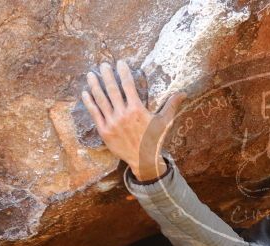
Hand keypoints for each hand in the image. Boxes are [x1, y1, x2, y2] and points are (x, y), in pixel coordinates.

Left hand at [81, 60, 185, 181]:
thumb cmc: (155, 140)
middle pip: (112, 89)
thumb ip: (172, 105)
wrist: (143, 160)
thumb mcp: (165, 122)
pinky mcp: (104, 131)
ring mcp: (112, 122)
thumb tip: (183, 93)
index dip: (123, 72)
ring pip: (101, 99)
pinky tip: (85, 93)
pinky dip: (89, 102)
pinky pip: (95, 113)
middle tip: (103, 65)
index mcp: (137, 109)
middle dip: (107, 75)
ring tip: (91, 74)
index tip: (120, 63)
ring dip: (95, 85)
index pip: (128, 85)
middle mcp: (123, 114)